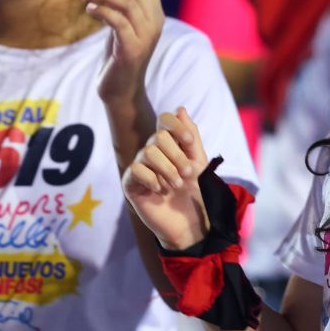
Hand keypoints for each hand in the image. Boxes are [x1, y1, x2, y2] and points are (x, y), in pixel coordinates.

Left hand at [85, 0, 164, 108]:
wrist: (120, 90)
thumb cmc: (118, 56)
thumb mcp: (123, 26)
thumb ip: (122, 6)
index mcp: (156, 17)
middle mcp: (155, 25)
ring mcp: (146, 38)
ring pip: (128, 3)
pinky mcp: (132, 50)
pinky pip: (118, 21)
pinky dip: (102, 11)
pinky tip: (89, 11)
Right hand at [122, 108, 210, 250]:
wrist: (189, 222)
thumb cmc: (194, 192)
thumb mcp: (199, 162)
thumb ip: (191, 137)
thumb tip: (180, 108)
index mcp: (168, 144)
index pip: (164, 120)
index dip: (176, 127)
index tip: (189, 143)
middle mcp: (151, 151)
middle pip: (158, 137)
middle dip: (177, 157)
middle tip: (188, 175)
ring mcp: (139, 166)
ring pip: (149, 153)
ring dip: (168, 170)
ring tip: (176, 186)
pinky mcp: (130, 183)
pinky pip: (137, 169)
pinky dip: (153, 180)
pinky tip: (160, 191)